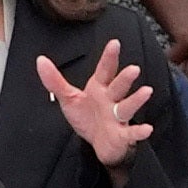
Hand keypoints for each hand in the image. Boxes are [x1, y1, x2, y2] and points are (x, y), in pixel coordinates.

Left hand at [36, 43, 155, 169]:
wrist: (98, 144)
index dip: (109, 57)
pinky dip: (139, 132)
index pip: (105, 70)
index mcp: (99, 88)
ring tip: (146, 91)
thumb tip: (40, 60)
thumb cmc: (87, 117)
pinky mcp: (122, 135)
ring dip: (136, 99)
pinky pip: (131, 133)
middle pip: (119, 87)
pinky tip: (147, 129)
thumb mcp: (69, 98)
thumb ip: (55, 81)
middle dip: (125, 78)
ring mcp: (118, 117)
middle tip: (133, 69)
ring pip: (127, 107)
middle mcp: (111, 100)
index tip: (114, 43)